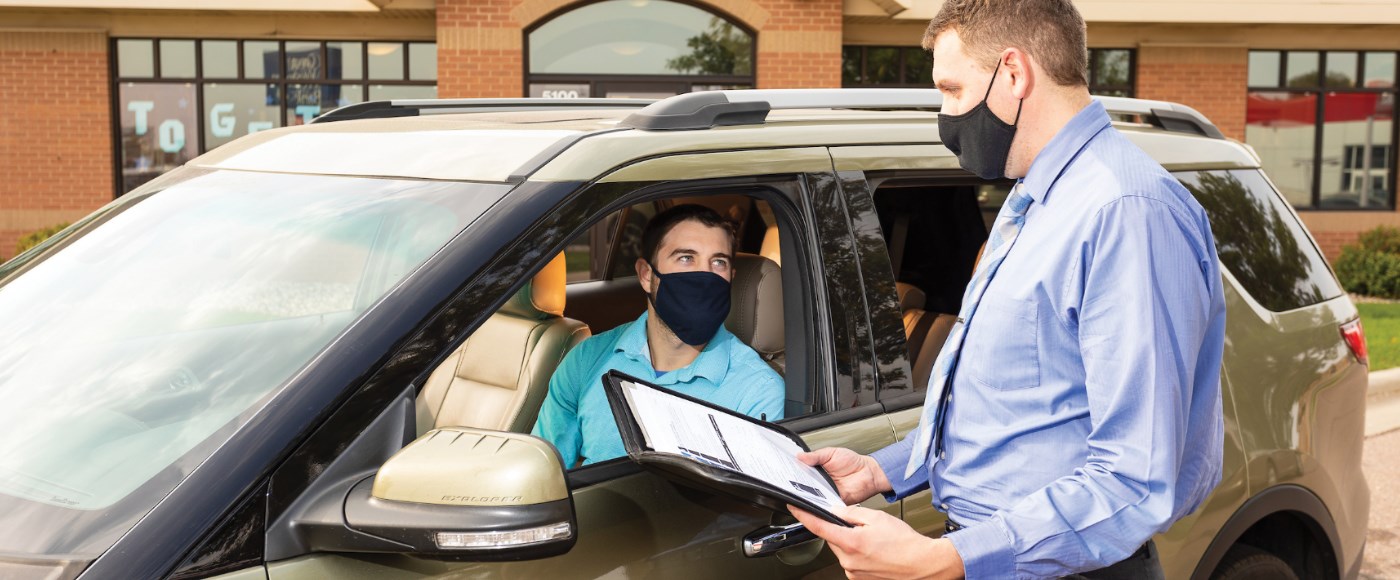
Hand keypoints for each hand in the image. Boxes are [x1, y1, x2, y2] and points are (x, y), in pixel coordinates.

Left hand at [789, 504, 964, 579]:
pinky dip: (857, 553)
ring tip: (873, 540)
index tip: (794, 508)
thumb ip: (852, 513)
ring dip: (850, 542)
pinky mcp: (858, 579)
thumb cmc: (905, 543)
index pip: (819, 527)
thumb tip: (835, 510)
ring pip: (841, 549)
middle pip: (832, 538)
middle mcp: (848, 560)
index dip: (804, 516)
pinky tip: (873, 551)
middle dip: (841, 529)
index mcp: (851, 542)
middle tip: (860, 526)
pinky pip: (850, 561)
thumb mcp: (877, 517)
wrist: (922, 564)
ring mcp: (853, 572)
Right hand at [797, 447, 891, 504]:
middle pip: (804, 485)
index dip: (793, 472)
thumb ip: (816, 456)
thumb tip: (800, 456)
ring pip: (811, 496)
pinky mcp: (833, 502)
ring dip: (806, 494)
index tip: (786, 471)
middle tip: (789, 481)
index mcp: (817, 470)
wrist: (869, 473)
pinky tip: (813, 500)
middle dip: (796, 484)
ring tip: (798, 491)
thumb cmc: (853, 462)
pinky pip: (823, 504)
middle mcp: (820, 483)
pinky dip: (818, 503)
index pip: (801, 472)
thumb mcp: (831, 453)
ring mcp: (826, 493)